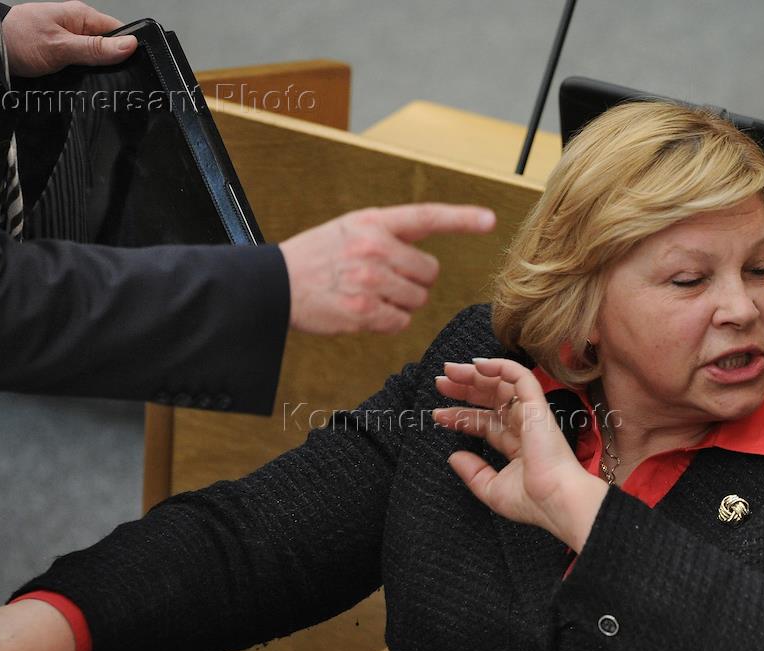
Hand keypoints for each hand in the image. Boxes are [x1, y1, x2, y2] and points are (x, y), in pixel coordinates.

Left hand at [2, 1, 137, 77]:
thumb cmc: (17, 40)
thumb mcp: (61, 47)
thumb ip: (95, 49)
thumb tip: (129, 45)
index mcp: (81, 16)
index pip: (119, 31)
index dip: (128, 50)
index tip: (132, 68)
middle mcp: (76, 26)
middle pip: (108, 47)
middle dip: (111, 65)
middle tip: (108, 81)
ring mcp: (68, 40)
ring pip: (94, 59)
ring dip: (94, 73)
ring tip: (90, 83)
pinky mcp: (60, 54)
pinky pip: (80, 65)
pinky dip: (81, 75)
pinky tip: (78, 83)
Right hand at [279, 203, 495, 334]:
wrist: (274, 285)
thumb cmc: (315, 258)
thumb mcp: (349, 230)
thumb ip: (386, 236)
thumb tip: (424, 264)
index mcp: (373, 222)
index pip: (426, 216)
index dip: (461, 219)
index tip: (489, 220)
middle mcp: (374, 248)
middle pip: (429, 272)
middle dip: (414, 280)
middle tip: (384, 280)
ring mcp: (370, 281)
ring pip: (417, 299)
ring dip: (401, 303)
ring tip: (368, 294)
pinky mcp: (363, 311)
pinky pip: (400, 321)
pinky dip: (388, 321)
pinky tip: (364, 311)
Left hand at [434, 358, 607, 550]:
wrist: (557, 500)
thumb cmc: (533, 500)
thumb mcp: (492, 489)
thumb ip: (473, 472)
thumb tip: (454, 456)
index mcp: (517, 444)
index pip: (485, 422)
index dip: (462, 416)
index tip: (438, 415)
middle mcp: (524, 425)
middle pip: (491, 398)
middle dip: (465, 389)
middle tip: (440, 383)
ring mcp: (531, 413)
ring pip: (502, 383)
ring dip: (474, 374)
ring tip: (448, 370)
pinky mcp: (536, 405)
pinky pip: (520, 376)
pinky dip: (499, 366)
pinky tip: (476, 365)